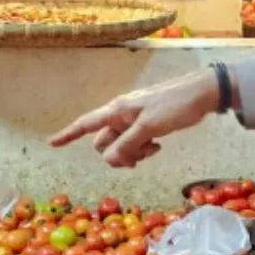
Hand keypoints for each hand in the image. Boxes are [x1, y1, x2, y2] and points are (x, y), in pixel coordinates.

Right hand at [49, 70, 219, 167]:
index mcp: (117, 111)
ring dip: (132, 153)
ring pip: (121, 144)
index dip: (68, 134)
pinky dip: (142, 148)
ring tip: (153, 150)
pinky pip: (135, 142)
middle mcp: (122, 114)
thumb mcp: (149, 128)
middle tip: (138, 159)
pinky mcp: (149, 123)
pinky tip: (158, 146)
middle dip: (116, 154)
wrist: (202, 94)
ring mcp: (135, 119)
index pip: (86, 124)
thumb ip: (127, 145)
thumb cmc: (175, 107)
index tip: (51, 144)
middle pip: (104, 141)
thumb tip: (109, 159)